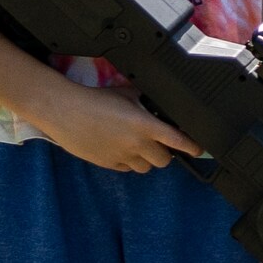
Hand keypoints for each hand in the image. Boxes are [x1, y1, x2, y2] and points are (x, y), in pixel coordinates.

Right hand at [27, 82, 197, 173]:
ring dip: (147, 159)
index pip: (179, 142)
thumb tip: (160, 104)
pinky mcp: (107, 163)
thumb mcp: (127, 93)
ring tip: (139, 146)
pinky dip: (129, 162)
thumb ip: (147, 101)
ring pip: (146, 168)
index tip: (199, 149)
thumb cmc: (95, 99)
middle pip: (165, 160)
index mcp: (145, 125)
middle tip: (159, 144)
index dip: (193, 147)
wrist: (64, 110)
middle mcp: (137, 144)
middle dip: (166, 153)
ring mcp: (122, 156)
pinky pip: (127, 169)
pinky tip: (122, 149)